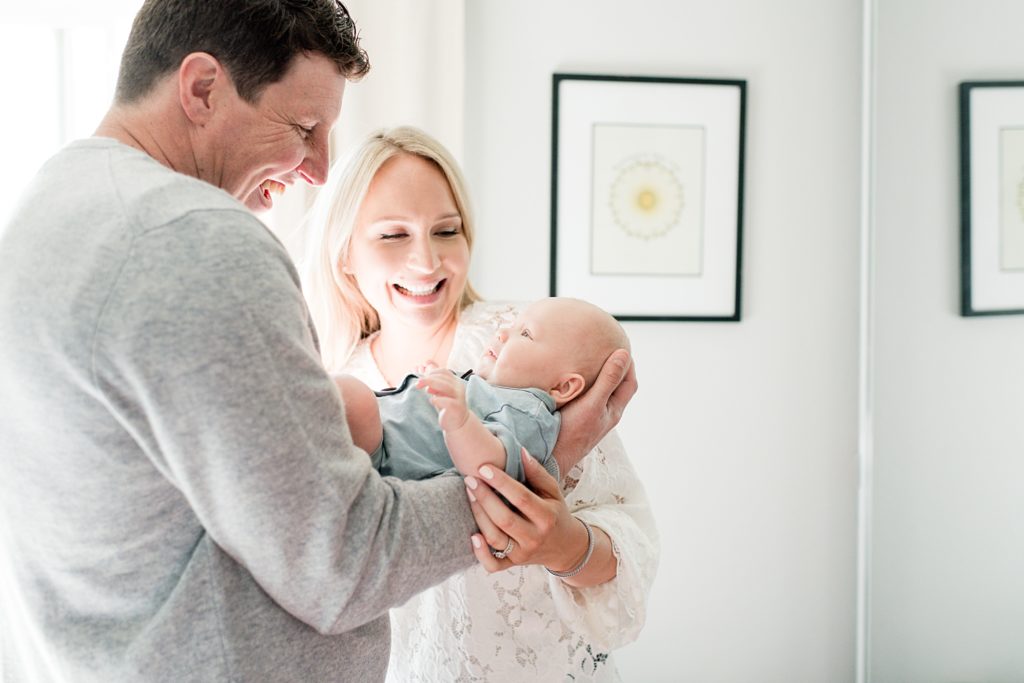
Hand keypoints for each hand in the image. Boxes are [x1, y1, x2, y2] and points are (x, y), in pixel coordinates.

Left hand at [416, 368, 468, 431]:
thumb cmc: (447, 406)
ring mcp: (459, 397)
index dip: (431, 373)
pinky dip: (438, 400)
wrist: (457, 422)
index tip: (421, 378)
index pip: (444, 372)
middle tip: (417, 383)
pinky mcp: (457, 407)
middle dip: (428, 379)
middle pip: (443, 377)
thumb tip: (425, 370)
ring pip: (446, 386)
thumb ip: (434, 382)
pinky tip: (432, 401)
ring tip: (424, 390)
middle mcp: (458, 387)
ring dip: (432, 385)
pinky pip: (447, 401)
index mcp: (455, 382)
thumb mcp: (439, 392)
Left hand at [465, 448, 589, 572]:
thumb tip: (520, 451)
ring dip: (479, 517)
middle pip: (504, 519)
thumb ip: (537, 472)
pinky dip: (481, 554)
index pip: (521, 498)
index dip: (501, 482)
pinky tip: (472, 536)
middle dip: (484, 498)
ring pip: (495, 538)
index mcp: (546, 516)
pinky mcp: (513, 564)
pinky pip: (494, 565)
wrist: (565, 548)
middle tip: (470, 480)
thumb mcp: (553, 491)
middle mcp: (535, 537)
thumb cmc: (555, 513)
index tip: (484, 468)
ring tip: (469, 495)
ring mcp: (523, 553)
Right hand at [552, 348, 636, 473]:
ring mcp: (587, 416)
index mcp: (613, 410)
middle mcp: (603, 413)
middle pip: (614, 386)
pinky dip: (580, 382)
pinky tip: (568, 376)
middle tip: (604, 349)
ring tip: (587, 358)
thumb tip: (623, 354)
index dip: (629, 365)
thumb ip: (608, 380)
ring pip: (597, 390)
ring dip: (595, 374)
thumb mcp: (593, 404)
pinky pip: (581, 395)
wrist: (549, 457)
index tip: (621, 346)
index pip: (629, 383)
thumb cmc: (573, 434)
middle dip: (613, 367)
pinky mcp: (572, 416)